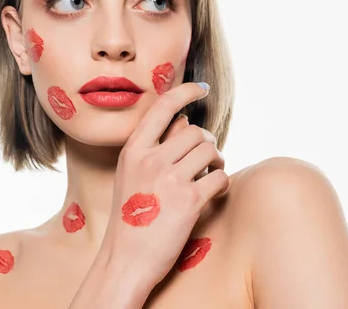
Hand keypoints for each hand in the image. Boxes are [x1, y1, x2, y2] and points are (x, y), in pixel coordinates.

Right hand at [103, 82, 228, 286]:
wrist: (125, 260)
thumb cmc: (132, 218)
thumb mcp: (130, 176)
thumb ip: (153, 149)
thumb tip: (185, 123)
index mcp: (133, 151)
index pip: (163, 106)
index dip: (186, 91)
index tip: (202, 87)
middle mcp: (150, 160)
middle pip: (195, 131)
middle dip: (207, 142)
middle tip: (207, 158)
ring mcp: (169, 179)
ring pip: (210, 150)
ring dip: (217, 161)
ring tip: (211, 174)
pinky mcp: (188, 201)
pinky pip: (219, 177)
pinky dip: (222, 182)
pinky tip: (214, 192)